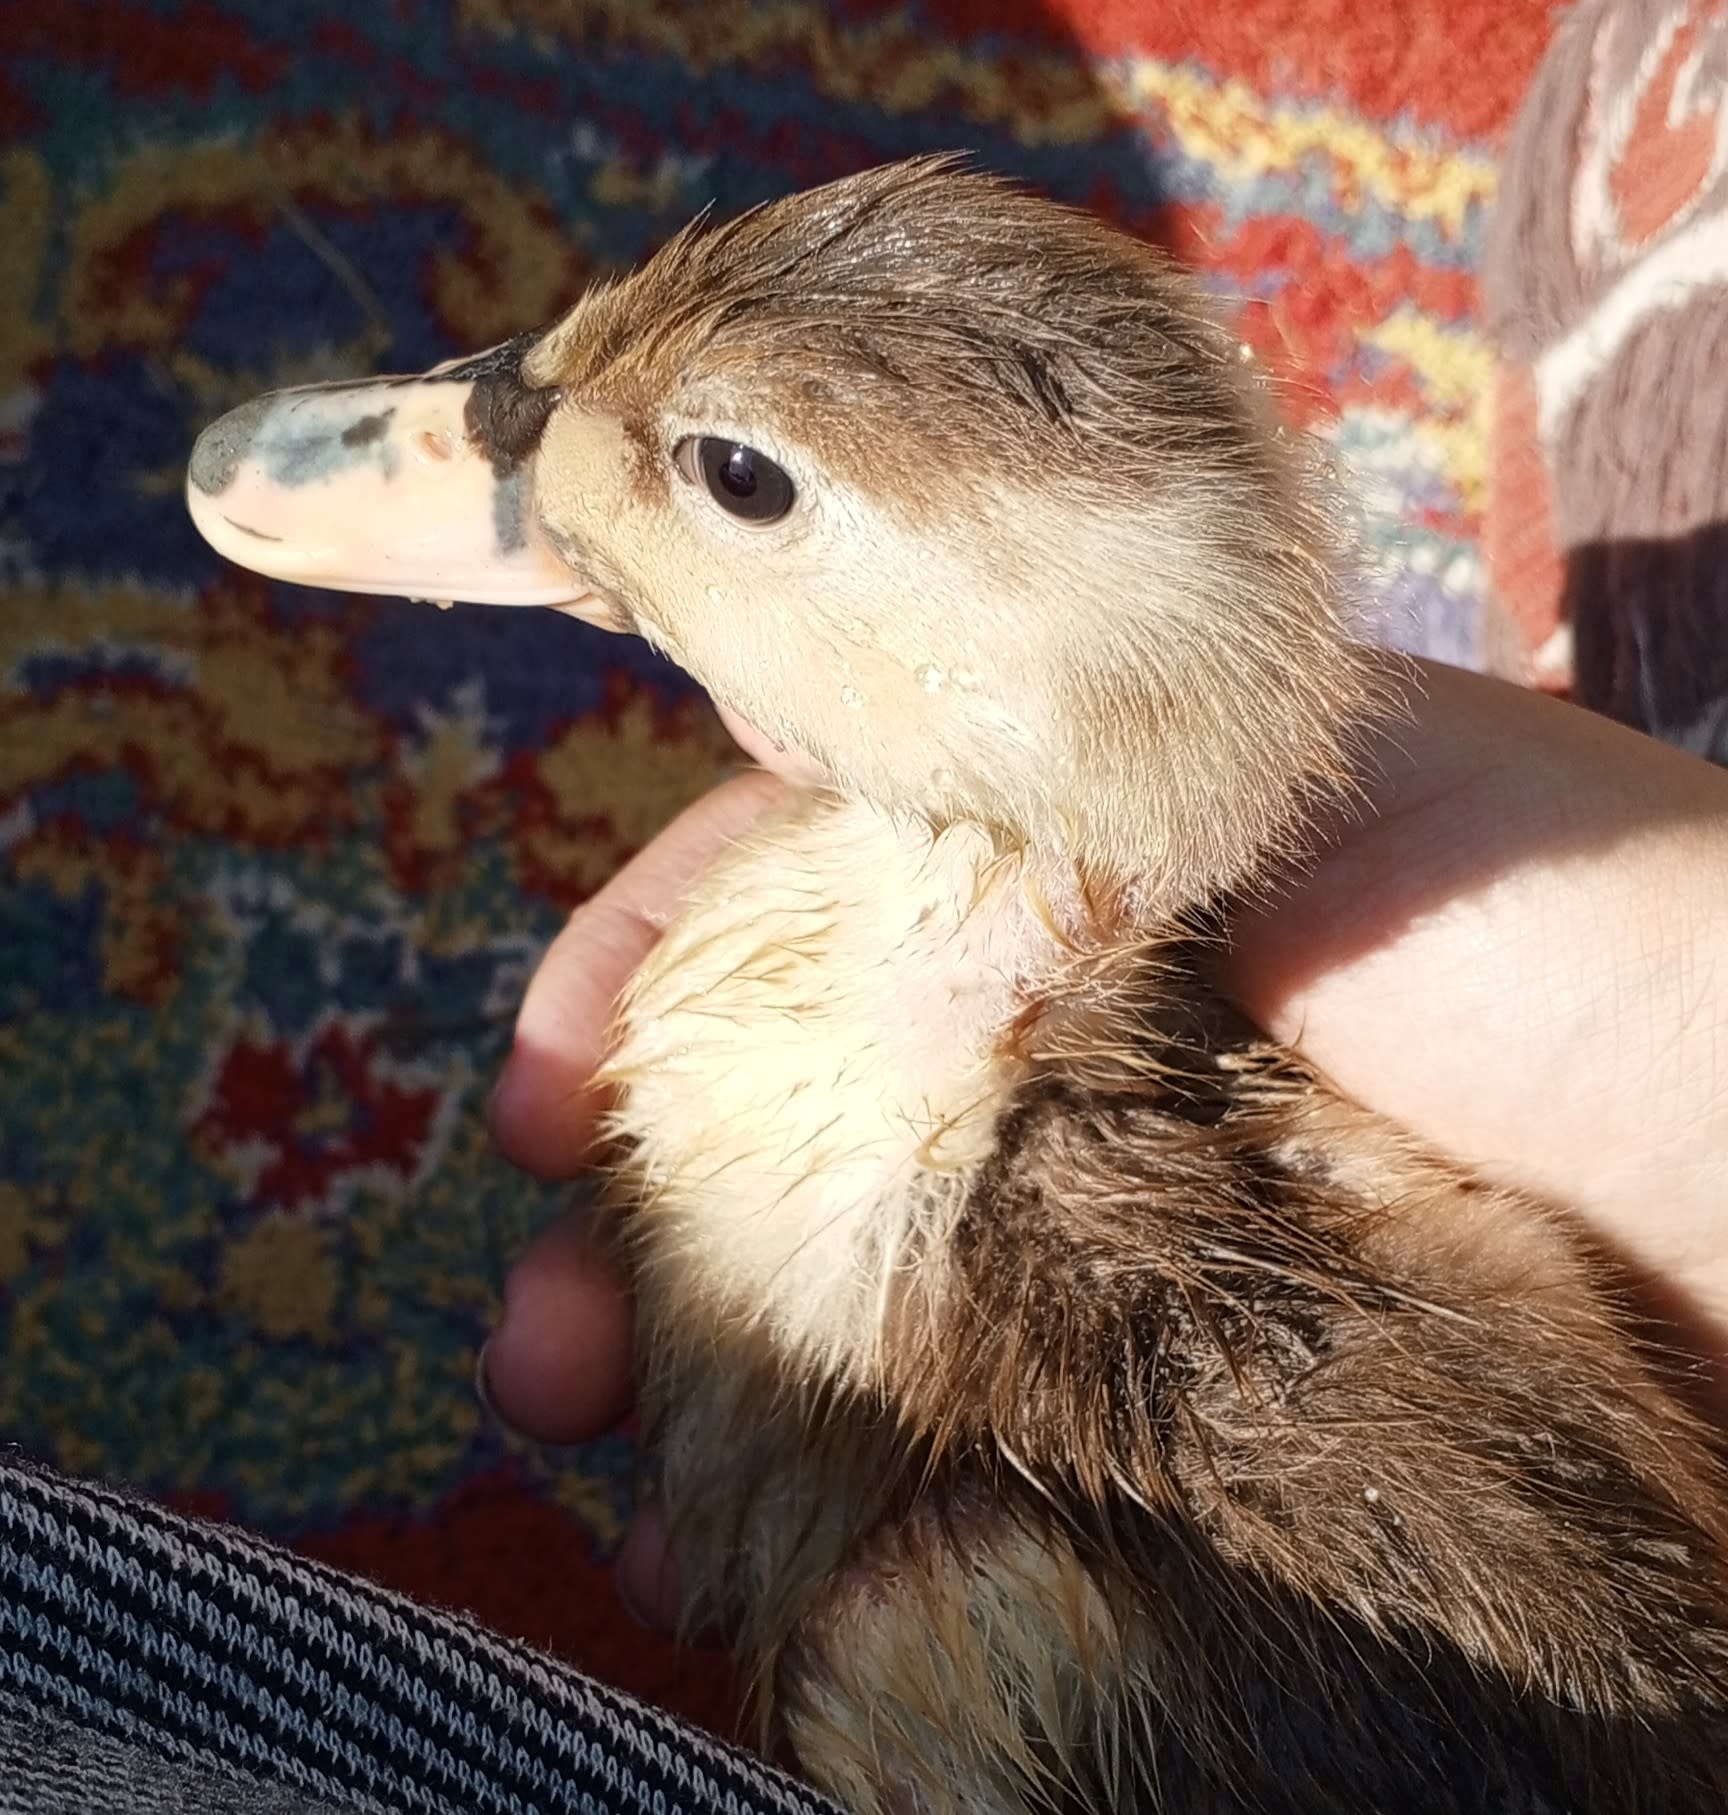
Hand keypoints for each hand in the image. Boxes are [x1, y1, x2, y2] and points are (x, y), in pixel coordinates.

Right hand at [483, 660, 1727, 1627]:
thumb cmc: (1598, 945)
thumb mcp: (1314, 781)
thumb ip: (1058, 783)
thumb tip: (800, 788)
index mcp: (1094, 866)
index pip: (806, 889)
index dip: (653, 971)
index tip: (540, 1090)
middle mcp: (1083, 1043)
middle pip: (791, 1111)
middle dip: (635, 1212)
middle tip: (544, 1343)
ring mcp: (1116, 1231)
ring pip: (849, 1290)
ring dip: (697, 1368)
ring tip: (595, 1455)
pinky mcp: (1167, 1396)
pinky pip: (953, 1428)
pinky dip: (832, 1485)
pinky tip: (731, 1546)